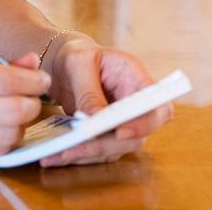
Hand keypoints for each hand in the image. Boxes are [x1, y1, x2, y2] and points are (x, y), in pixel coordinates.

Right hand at [0, 49, 49, 171]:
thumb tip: (32, 61)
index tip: (43, 79)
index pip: (4, 80)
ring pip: (7, 135)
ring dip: (20, 126)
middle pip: (12, 110)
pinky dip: (3, 142)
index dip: (32, 81)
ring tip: (16, 115)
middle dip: (32, 104)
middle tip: (34, 98)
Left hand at [41, 40, 172, 166]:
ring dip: (89, 154)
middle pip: (137, 135)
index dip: (144, 123)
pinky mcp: (108, 135)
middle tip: (76, 147)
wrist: (65, 64)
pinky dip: (80, 155)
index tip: (120, 132)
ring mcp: (123, 121)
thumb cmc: (77, 55)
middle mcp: (134, 103)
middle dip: (107, 145)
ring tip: (60, 153)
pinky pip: (100, 151)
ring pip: (117, 148)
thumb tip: (95, 119)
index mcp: (135, 77)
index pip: (156, 106)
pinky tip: (56, 155)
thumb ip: (88, 90)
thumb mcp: (79, 63)